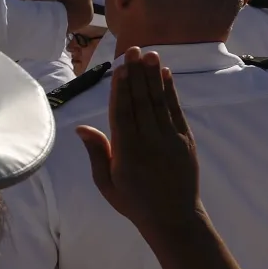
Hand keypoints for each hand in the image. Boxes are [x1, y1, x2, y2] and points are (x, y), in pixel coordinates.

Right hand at [75, 48, 201, 234]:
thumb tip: (82, 127)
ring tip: (150, 54)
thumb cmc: (134, 201)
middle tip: (134, 50)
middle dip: (137, 74)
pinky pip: (175, 111)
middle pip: (141, 101)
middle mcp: (149, 141)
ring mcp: (170, 139)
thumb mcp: (106, 183)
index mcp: (126, 152)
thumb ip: (97, 153)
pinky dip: (170, 91)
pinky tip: (166, 75)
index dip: (120, 88)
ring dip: (154, 76)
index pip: (122, 113)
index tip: (120, 68)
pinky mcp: (185, 140)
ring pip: (159, 102)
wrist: (174, 218)